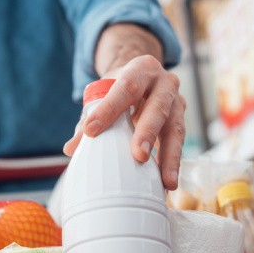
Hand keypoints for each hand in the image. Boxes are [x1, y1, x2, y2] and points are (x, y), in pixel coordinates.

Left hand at [63, 55, 185, 189]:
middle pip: (157, 107)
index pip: (126, 87)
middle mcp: (164, 83)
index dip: (109, 108)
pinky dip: (173, 164)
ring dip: (170, 156)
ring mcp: (177, 102)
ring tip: (166, 181)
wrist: (146, 76)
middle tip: (139, 155)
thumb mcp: (104, 92)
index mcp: (142, 69)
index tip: (91, 131)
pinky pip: (179, 144)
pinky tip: (167, 183)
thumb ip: (88, 117)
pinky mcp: (181, 121)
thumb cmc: (121, 87)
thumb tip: (72, 148)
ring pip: (175, 129)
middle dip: (148, 132)